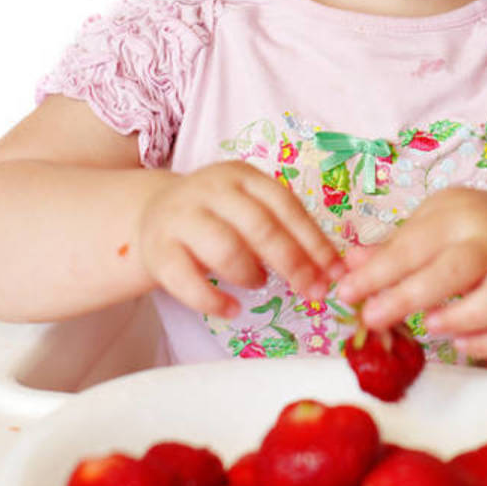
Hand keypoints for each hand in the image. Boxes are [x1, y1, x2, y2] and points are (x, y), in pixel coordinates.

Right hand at [139, 161, 345, 316]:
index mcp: (242, 176)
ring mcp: (181, 217)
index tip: (335, 271)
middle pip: (260, 226)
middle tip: (313, 291)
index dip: (314, 241)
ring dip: (251, 273)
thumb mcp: (248, 209)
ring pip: (225, 248)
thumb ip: (283, 230)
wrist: (152, 214)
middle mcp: (211, 190)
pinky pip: (186, 280)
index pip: (286, 206)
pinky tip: (231, 309)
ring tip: (259, 283)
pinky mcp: (157, 249)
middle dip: (293, 263)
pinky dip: (212, 300)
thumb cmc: (215, 217)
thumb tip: (330, 269)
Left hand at [333, 187, 486, 359]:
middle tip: (373, 318)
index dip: (378, 272)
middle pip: (457, 268)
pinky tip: (461, 344)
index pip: (415, 244)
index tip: (346, 292)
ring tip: (427, 327)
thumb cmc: (466, 232)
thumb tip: (350, 265)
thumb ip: (392, 247)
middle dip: (410, 296)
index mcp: (461, 214)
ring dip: (462, 317)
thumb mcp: (429, 224)